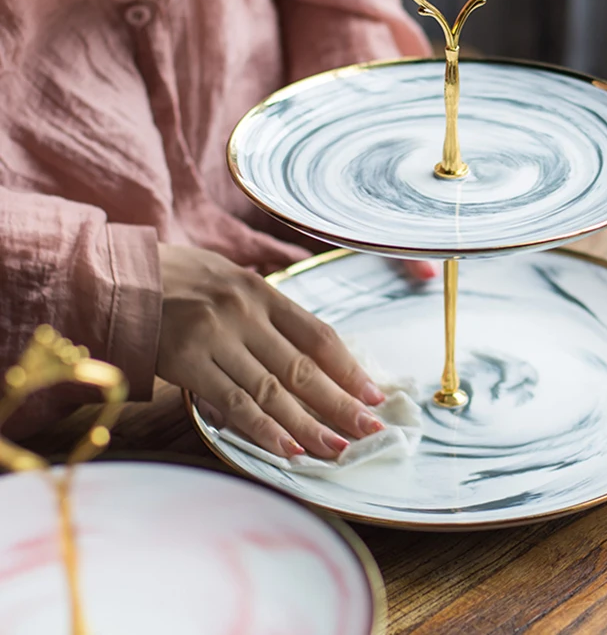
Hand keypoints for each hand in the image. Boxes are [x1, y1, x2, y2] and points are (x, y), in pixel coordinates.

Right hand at [155, 244, 388, 458]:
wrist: (114, 274)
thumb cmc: (178, 281)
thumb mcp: (229, 281)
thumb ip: (265, 315)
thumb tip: (308, 355)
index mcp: (261, 291)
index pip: (318, 335)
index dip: (349, 368)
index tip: (373, 393)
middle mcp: (245, 312)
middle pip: (303, 367)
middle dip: (341, 402)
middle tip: (370, 428)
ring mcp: (216, 336)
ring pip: (273, 390)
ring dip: (308, 424)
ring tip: (338, 449)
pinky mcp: (186, 361)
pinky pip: (233, 403)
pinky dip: (264, 429)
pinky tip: (289, 450)